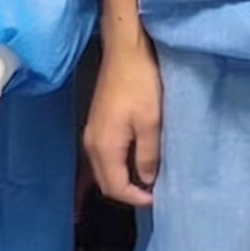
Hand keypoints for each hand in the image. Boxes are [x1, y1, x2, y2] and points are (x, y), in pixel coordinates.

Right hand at [83, 35, 163, 207]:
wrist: (125, 50)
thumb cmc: (140, 83)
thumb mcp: (151, 122)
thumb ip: (148, 155)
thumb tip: (147, 181)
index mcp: (103, 147)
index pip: (115, 188)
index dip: (136, 199)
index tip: (158, 199)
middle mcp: (91, 144)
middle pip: (106, 182)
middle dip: (129, 192)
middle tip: (155, 192)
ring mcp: (91, 133)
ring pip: (105, 170)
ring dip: (124, 179)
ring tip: (149, 178)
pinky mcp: (97, 124)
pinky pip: (105, 155)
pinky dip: (120, 164)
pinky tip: (138, 159)